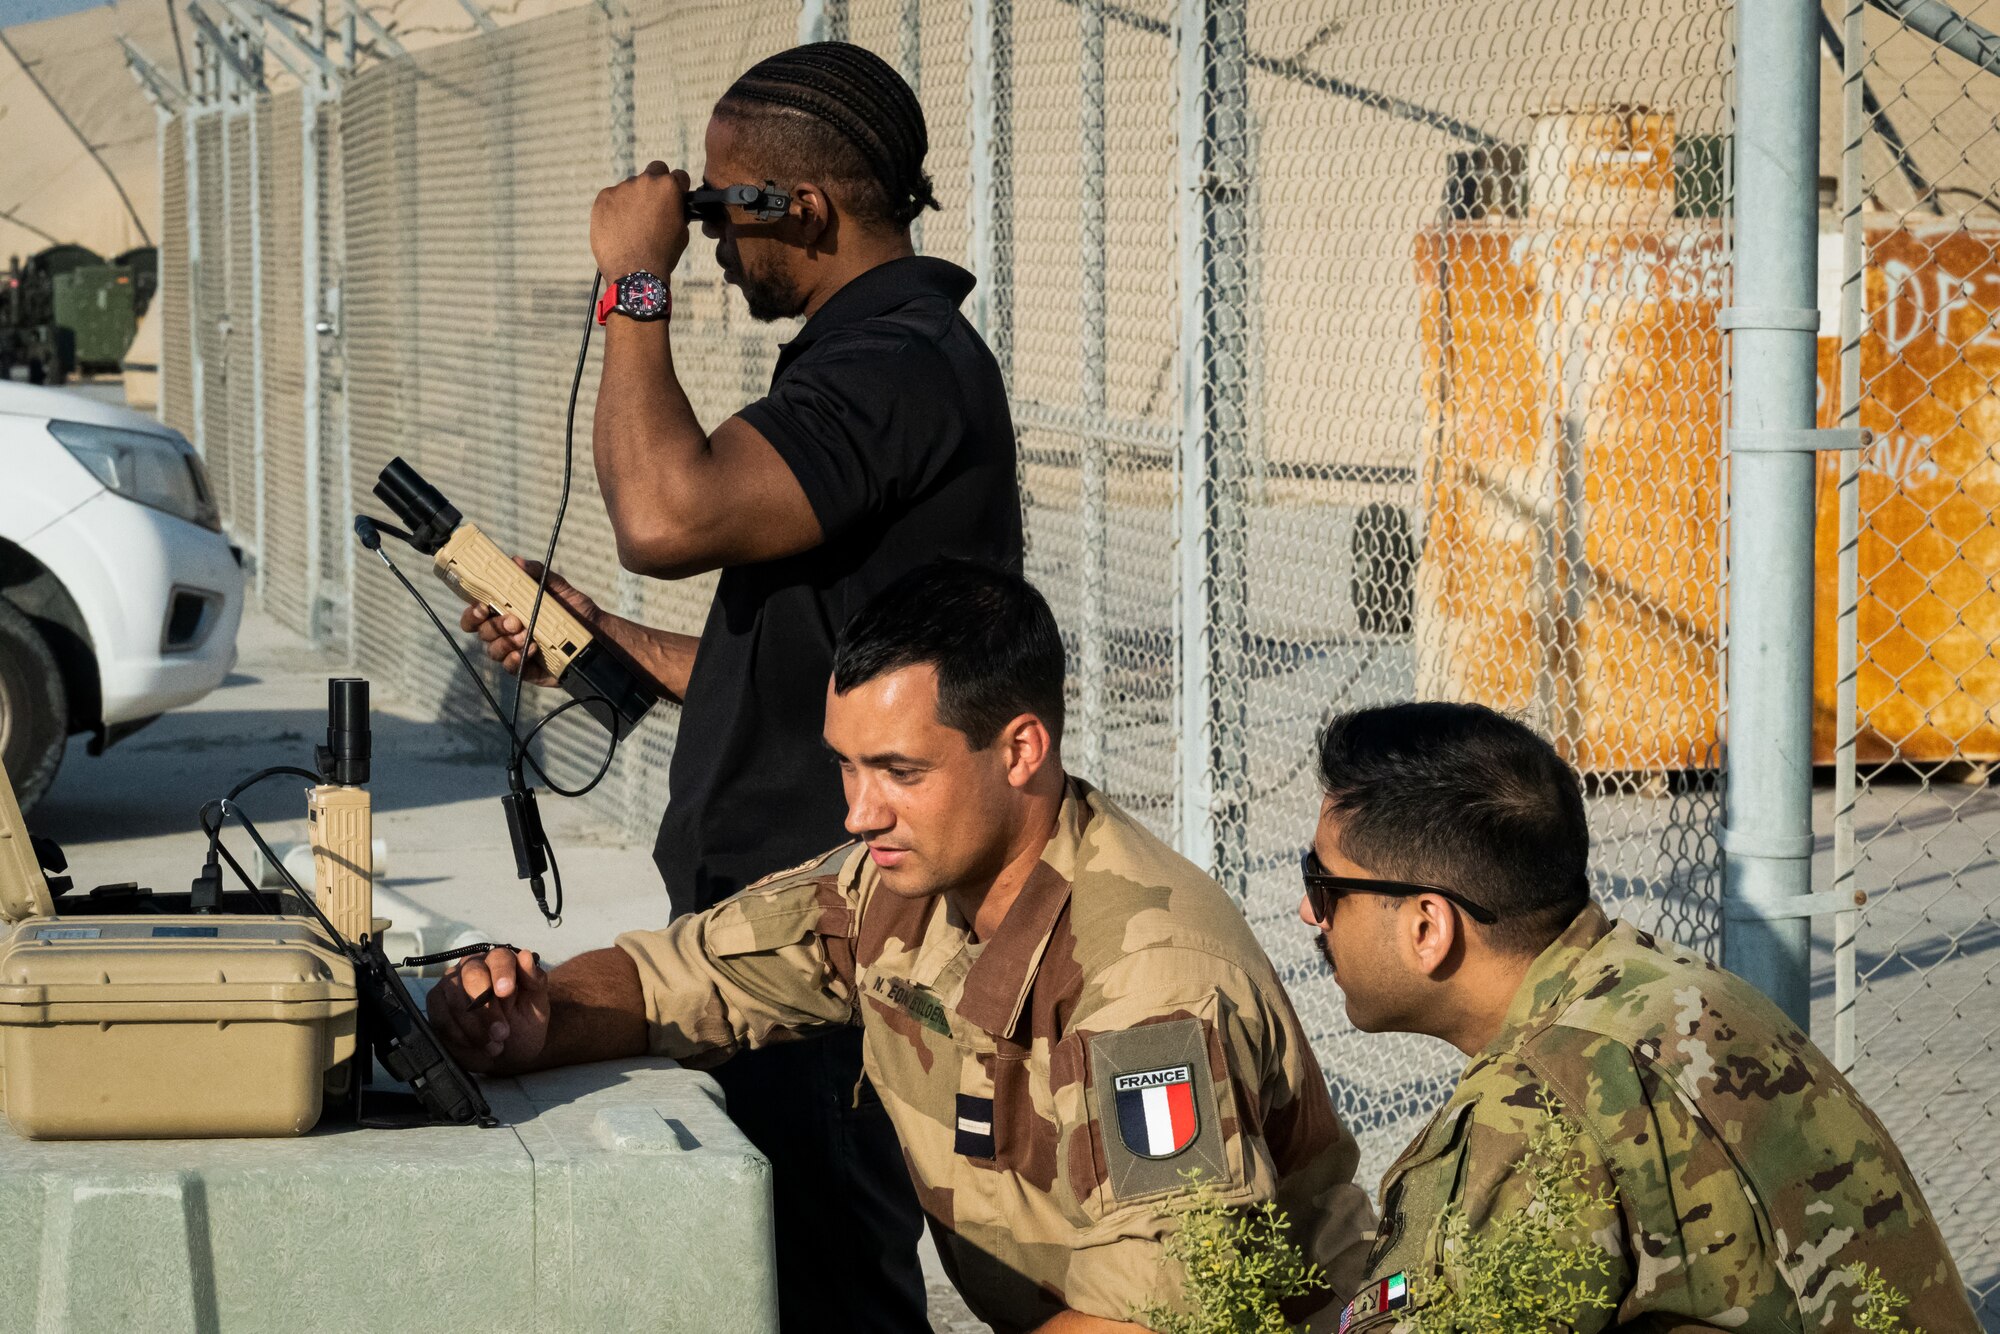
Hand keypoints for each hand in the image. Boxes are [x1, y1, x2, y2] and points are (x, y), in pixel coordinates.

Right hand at [427, 948, 550, 1074]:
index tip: (506, 992)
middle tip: (502, 1033)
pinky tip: (475, 1046)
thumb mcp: (537, 1005)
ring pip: (456, 1001)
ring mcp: (451, 983)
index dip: (502, 973)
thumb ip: (535, 981)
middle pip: (472, 975)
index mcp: (501, 961)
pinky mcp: (435, 1002)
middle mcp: (473, 966)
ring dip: (475, 1028)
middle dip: (487, 1008)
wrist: (509, 1049)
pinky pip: (441, 1018)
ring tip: (495, 1047)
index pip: (499, 957)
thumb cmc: (524, 1022)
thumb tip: (527, 956)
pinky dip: (459, 1036)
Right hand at [458, 559, 599, 687]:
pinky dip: (516, 659)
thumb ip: (537, 573)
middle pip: (482, 633)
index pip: (479, 614)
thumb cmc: (574, 609)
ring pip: (494, 651)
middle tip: (513, 620)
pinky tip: (530, 650)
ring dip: (506, 642)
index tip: (482, 607)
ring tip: (527, 635)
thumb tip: (516, 561)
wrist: (598, 634)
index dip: (473, 612)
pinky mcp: (527, 670)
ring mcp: (515, 652)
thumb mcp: (558, 587)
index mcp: (508, 611)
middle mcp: (507, 632)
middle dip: (493, 626)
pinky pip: (510, 668)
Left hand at [592, 161, 689, 280]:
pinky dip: (615, 208)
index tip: (674, 198)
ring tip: (632, 224)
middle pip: (654, 170)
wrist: (634, 272)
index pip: (678, 176)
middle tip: (653, 205)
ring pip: (631, 186)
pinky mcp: (603, 198)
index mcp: (668, 187)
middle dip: (656, 183)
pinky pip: (612, 197)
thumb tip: (673, 207)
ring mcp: (621, 188)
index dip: (678, 188)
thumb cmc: (662, 254)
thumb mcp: (682, 232)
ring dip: (633, 198)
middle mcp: (645, 181)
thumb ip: (677, 211)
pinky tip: (618, 226)